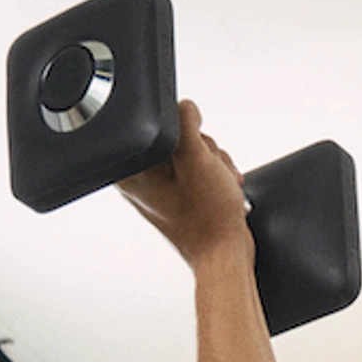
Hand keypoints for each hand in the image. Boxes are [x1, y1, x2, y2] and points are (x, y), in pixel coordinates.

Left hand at [116, 101, 251, 266]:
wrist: (227, 255)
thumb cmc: (209, 219)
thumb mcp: (196, 158)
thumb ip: (185, 122)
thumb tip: (185, 106)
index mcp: (134, 171)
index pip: (156, 125)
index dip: (183, 131)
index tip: (194, 151)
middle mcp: (143, 179)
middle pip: (179, 136)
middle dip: (204, 151)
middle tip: (208, 175)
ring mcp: (162, 189)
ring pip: (195, 151)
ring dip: (215, 164)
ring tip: (216, 187)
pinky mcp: (181, 195)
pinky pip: (201, 169)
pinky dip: (217, 176)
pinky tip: (220, 191)